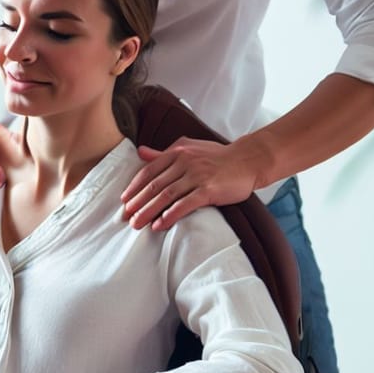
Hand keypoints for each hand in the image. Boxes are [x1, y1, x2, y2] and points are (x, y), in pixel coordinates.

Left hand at [121, 138, 260, 229]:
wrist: (248, 160)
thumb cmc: (217, 156)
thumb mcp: (189, 148)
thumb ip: (164, 152)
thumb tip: (140, 152)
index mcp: (178, 151)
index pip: (150, 170)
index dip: (135, 186)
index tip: (124, 200)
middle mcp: (185, 162)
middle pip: (155, 185)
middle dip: (138, 202)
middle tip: (126, 216)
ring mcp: (197, 176)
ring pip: (166, 195)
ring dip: (149, 211)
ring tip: (137, 224)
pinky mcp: (209, 190)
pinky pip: (185, 204)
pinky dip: (170, 215)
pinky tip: (160, 224)